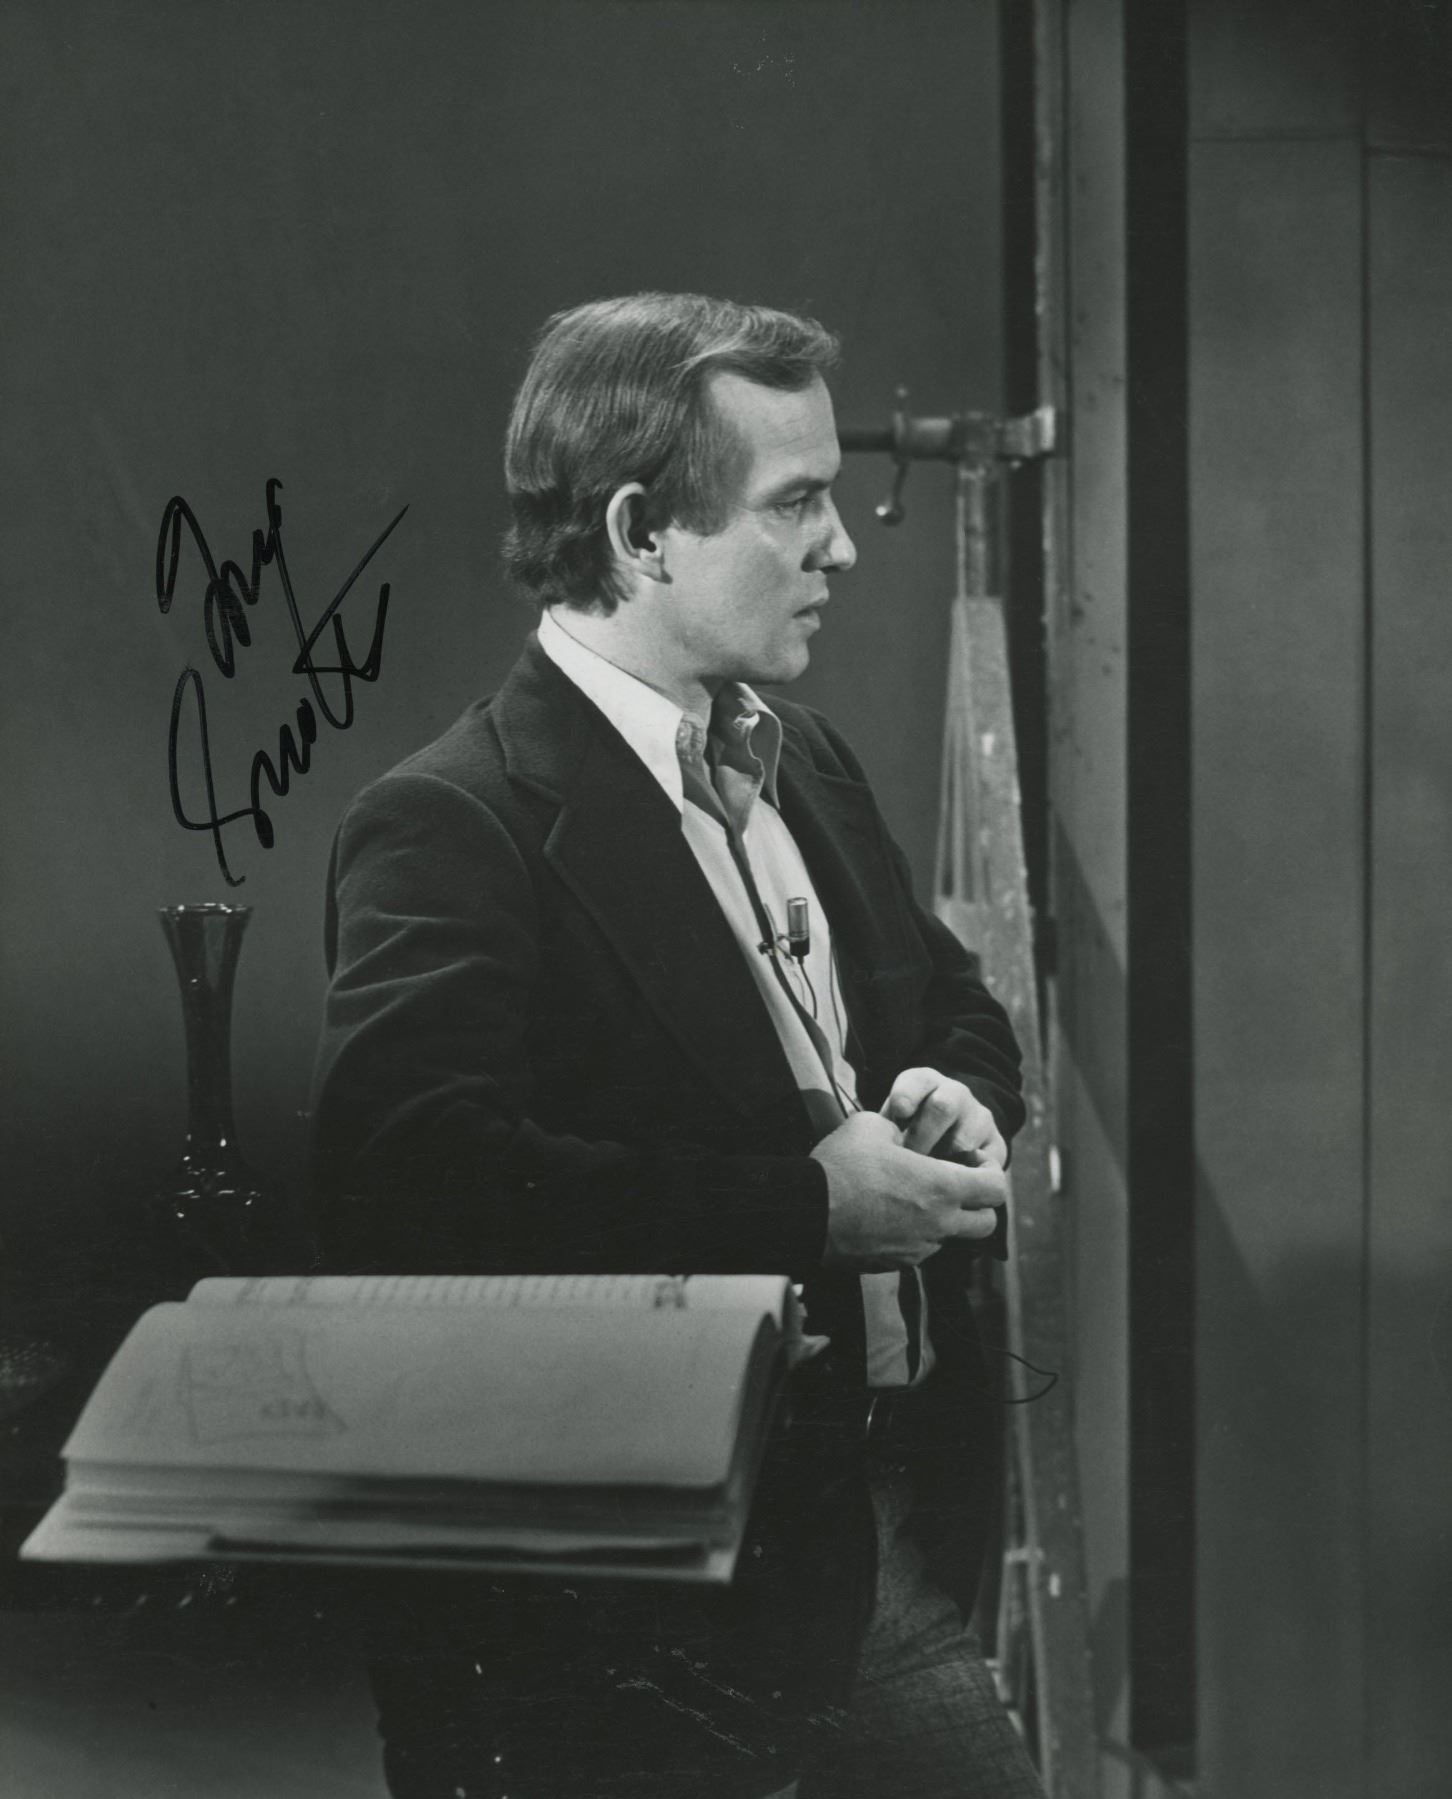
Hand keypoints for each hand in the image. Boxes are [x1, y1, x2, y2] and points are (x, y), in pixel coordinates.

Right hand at [810, 1110, 1005, 1269]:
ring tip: (917, 1199)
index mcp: (942, 1187)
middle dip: (979, 1204)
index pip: (997, 1189)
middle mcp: (939, 1223)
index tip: (971, 1161)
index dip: (991, 1172)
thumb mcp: (873, 1126)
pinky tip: (892, 1216)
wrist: (806, 1212)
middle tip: (956, 1184)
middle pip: (987, 1224)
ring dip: (946, 1220)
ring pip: (953, 1238)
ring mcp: (919, 1248)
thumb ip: (900, 1128)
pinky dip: (918, 1234)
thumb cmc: (842, 1166)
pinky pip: (922, 1249)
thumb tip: (902, 1133)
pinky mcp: (897, 1264)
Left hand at [879, 1066, 1007, 1168]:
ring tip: (928, 1177)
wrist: (947, 1145)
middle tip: (910, 1159)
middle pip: (943, 1106)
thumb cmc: (907, 1134)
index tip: (899, 1115)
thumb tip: (873, 1151)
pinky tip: (952, 1186)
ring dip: (944, 1160)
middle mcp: (954, 1094)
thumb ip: (883, 1130)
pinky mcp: (996, 1145)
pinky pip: (986, 1161)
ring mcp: (978, 1117)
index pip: (917, 1081)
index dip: (906, 1096)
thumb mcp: (891, 1125)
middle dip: (923, 1136)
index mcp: (924, 1084)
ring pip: (966, 1135)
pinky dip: (967, 1176)